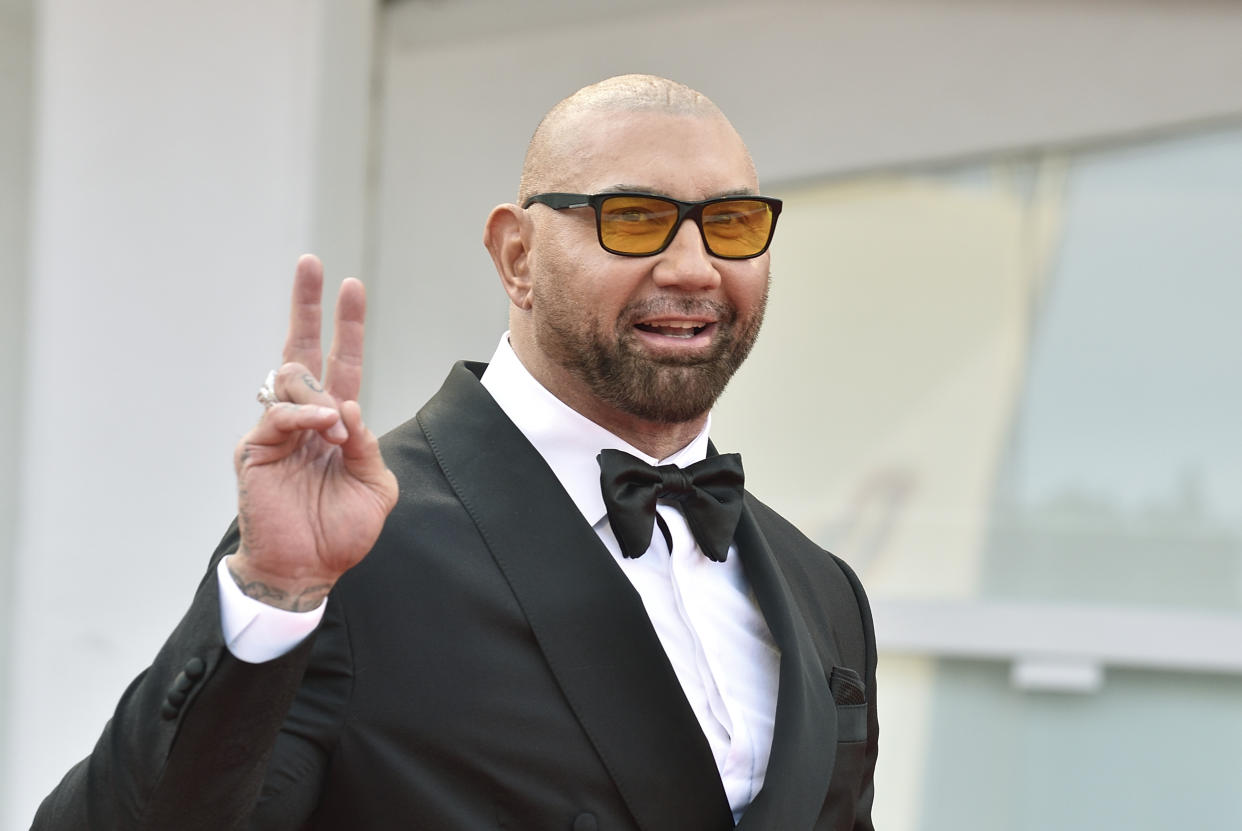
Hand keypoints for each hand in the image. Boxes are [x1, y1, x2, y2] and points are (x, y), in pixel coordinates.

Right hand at [227, 255, 398, 610]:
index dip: (345, 327)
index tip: (349, 285)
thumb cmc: (341, 531)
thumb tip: (347, 408)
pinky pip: (278, 417)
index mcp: (335, 424)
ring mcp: (278, 431)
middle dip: (307, 306)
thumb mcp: (374, 486)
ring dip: (319, 394)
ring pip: (291, 381)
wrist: (308, 570)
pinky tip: (322, 427)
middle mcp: (305, 420)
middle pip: (302, 351)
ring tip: (335, 428)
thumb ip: (367, 445)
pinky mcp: (256, 449)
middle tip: (312, 264)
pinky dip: (303, 417)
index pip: (341, 364)